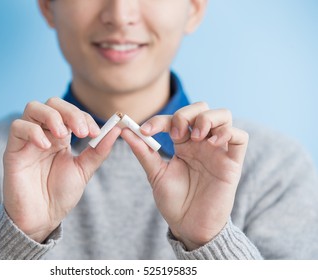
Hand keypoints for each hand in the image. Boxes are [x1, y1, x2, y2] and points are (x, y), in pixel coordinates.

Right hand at [3, 98, 120, 242]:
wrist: (42, 217)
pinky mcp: (13, 150)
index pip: (70, 112)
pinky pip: (18, 127)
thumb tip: (116, 130)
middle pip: (52, 103)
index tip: (96, 133)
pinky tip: (46, 146)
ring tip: (63, 135)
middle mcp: (44, 133)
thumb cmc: (61, 194)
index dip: (84, 117)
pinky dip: (33, 131)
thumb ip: (98, 150)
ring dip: (52, 116)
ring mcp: (28, 140)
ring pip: (33, 107)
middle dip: (70, 112)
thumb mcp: (84, 170)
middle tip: (82, 132)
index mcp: (61, 136)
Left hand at [121, 102, 248, 249]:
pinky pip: (240, 137)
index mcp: (183, 144)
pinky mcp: (232, 163)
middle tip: (176, 134)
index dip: (159, 120)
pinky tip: (213, 143)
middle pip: (202, 108)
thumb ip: (143, 152)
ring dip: (207, 119)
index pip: (175, 119)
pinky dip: (228, 132)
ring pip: (223, 115)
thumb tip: (124, 131)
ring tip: (196, 136)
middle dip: (186, 114)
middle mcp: (201, 143)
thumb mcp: (155, 174)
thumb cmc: (174, 202)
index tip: (145, 131)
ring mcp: (218, 151)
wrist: (189, 226)